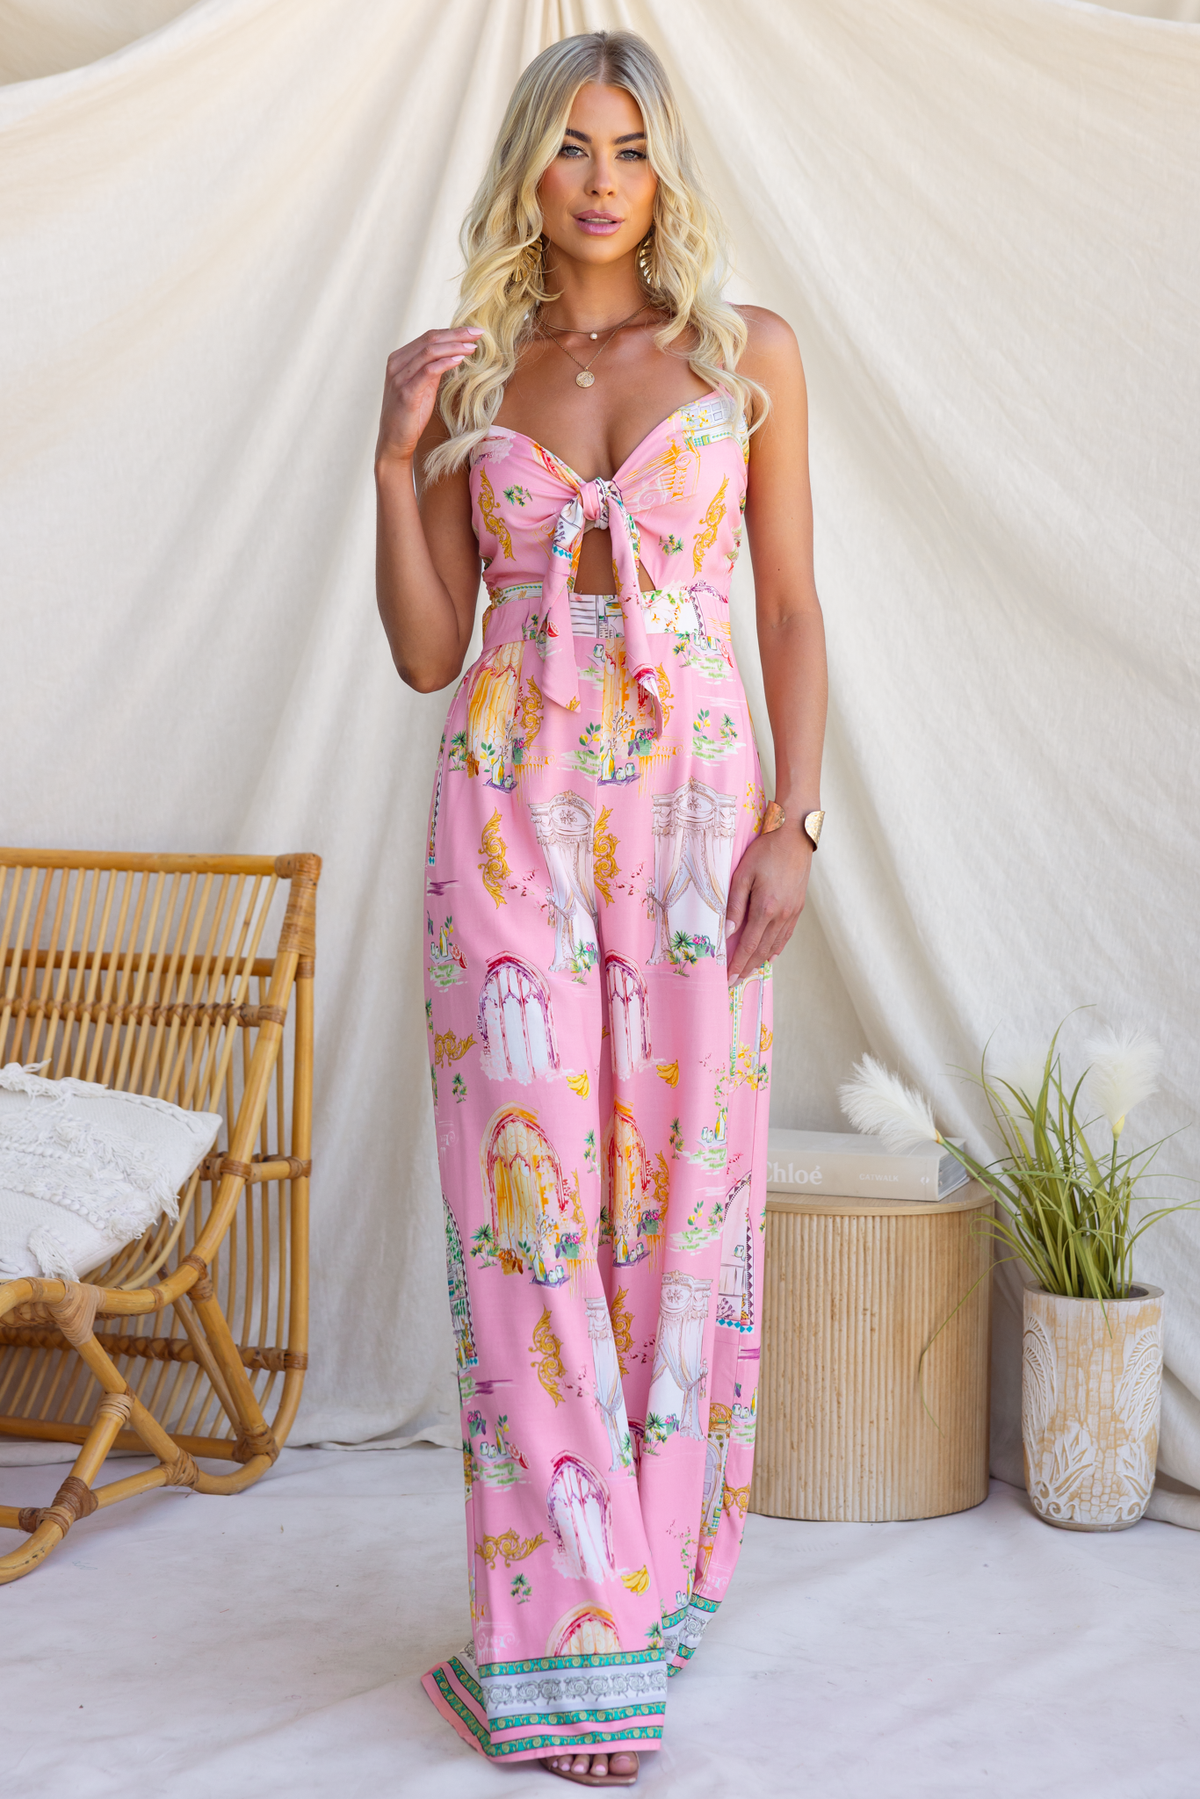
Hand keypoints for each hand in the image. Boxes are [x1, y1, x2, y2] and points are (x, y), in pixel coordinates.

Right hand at [376, 327, 482, 465]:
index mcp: (399, 358)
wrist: (394, 441)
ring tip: (473, 347)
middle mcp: (396, 364)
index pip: (428, 337)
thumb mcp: (423, 387)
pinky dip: (446, 363)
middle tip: (479, 333)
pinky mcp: (406, 392)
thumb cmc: (410, 415)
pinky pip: (428, 371)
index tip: (473, 331)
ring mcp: (399, 377)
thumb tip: (453, 353)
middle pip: (430, 339)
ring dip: (455, 346)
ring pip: (430, 352)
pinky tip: (460, 360)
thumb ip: (433, 369)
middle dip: (457, 334)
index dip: (452, 332)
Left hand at [724, 824, 811, 983]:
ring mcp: (792, 912)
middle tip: (735, 982)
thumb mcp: (743, 875)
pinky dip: (777, 948)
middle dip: (747, 968)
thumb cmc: (765, 851)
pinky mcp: (798, 907)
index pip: (749, 945)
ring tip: (749, 972)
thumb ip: (734, 905)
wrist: (795, 836)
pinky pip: (787, 935)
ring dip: (761, 961)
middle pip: (762, 950)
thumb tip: (726, 932)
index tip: (729, 979)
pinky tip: (771, 955)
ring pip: (775, 945)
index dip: (738, 964)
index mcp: (766, 908)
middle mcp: (781, 915)